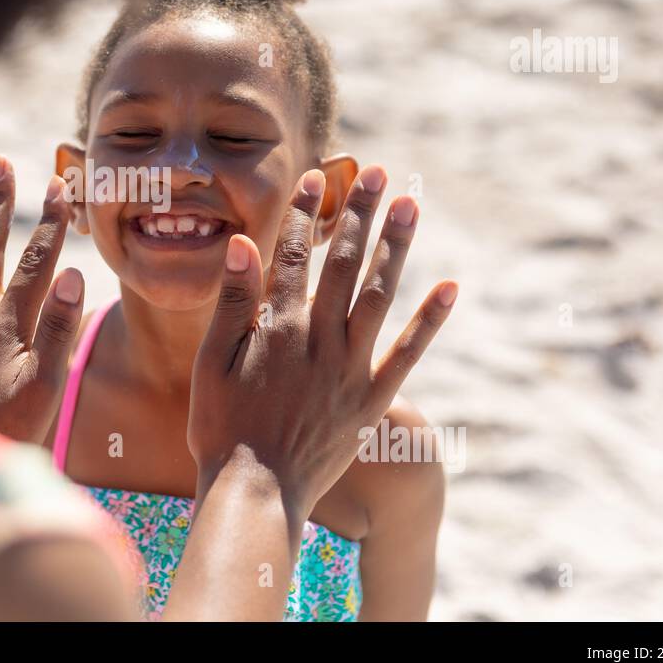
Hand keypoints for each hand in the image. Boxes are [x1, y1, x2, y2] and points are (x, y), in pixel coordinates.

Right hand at [188, 165, 456, 521]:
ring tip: (411, 204)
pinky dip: (431, 320)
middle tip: (378, 172)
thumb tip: (242, 244)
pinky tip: (451, 286)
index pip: (292, 255)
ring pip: (380, 295)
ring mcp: (351, 369)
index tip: (317, 177)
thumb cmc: (221, 426)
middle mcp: (320, 339)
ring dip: (397, 246)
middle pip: (345, 263)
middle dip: (361, 213)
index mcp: (278, 327)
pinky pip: (408, 353)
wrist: (256, 489)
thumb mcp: (210, 361)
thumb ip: (232, 303)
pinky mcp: (372, 399)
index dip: (304, 213)